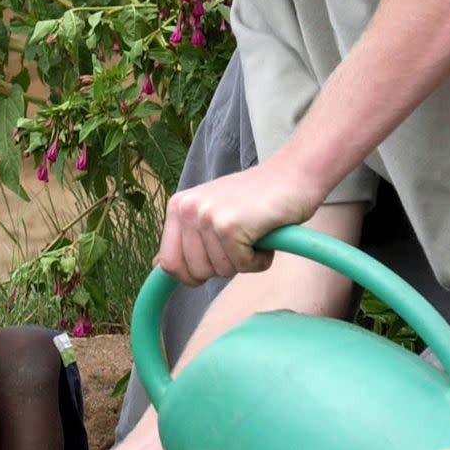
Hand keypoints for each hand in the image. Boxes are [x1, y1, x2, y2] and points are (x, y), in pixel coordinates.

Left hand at [157, 162, 314, 284]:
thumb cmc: (256, 198)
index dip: (192, 274)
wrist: (293, 175)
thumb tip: (156, 265)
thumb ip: (185, 237)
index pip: (169, 263)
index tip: (214, 263)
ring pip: (220, 271)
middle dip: (223, 266)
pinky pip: (242, 266)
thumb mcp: (211, 212)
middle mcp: (187, 209)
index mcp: (178, 206)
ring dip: (243, 261)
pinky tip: (264, 234)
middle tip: (241, 240)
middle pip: (195, 272)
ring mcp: (207, 216)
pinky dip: (259, 260)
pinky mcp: (229, 226)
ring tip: (253, 232)